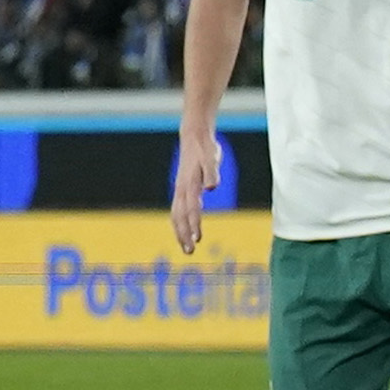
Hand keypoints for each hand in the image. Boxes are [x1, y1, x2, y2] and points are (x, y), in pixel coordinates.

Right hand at [168, 127, 221, 253]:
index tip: (197, 239)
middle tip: (189, 251)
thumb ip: (213, 173)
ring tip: (187, 247)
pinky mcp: (182, 188)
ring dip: (180, 232)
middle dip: (183, 235)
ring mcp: (180, 189)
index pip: (191, 210)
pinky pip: (177, 209)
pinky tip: (184, 231)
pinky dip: (179, 222)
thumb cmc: (206, 149)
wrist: (194, 138)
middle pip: (180, 217)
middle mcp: (182, 189)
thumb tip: (212, 187)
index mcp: (189, 184)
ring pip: (176, 215)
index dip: (193, 225)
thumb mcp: (212, 158)